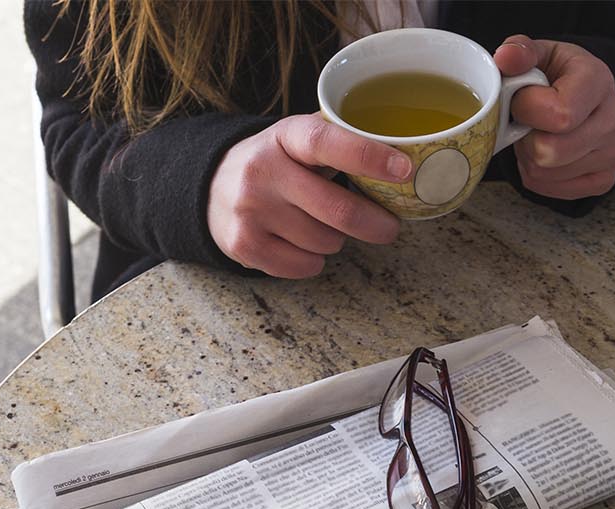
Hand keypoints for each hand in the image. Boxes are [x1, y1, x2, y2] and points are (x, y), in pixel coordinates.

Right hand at [208, 114, 410, 276]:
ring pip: (325, 242)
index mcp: (284, 137)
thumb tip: (402, 153)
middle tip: (388, 227)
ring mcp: (251, 210)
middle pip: (337, 210)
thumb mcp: (297, 139)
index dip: (367, 156)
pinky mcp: (244, 244)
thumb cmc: (275, 164)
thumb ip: (338, 141)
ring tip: (320, 225)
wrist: (210, 188)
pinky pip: (305, 265)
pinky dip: (314, 260)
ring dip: (336, 240)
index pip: (326, 142)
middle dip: (375, 224)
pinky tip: (300, 243)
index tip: (404, 168)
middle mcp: (263, 171)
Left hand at [492, 36, 614, 199]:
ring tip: (538, 135)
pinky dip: (538, 175)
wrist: (586, 98)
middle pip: (550, 152)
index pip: (559, 115)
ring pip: (546, 173)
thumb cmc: (558, 76)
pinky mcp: (605, 180)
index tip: (523, 98)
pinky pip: (551, 189)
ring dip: (529, 157)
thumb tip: (506, 58)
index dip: (527, 110)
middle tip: (528, 123)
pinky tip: (545, 154)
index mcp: (599, 80)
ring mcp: (614, 154)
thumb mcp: (540, 54)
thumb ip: (520, 52)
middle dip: (526, 138)